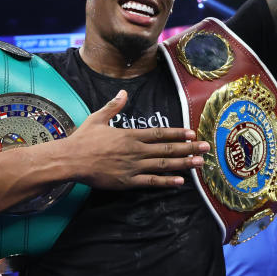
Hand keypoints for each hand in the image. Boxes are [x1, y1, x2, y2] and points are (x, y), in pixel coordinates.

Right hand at [65, 90, 207, 188]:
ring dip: (183, 163)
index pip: (160, 133)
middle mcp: (136, 150)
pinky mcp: (127, 181)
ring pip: (163, 164)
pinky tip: (180, 181)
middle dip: (188, 148)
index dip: (177, 133)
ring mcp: (133, 167)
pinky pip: (150, 182)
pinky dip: (166, 182)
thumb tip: (123, 93)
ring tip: (199, 163)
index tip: (192, 133)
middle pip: (167, 148)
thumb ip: (113, 106)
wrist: (70, 160)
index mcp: (130, 135)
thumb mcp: (98, 118)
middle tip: (206, 148)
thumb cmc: (83, 139)